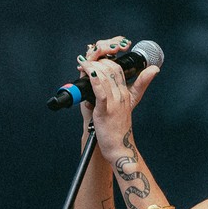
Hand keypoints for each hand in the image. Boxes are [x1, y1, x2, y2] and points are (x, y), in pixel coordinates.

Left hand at [77, 35, 159, 154]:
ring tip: (82, 63)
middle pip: (112, 69)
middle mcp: (121, 96)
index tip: (93, 61)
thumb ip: (113, 99)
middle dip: (98, 60)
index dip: (106, 61)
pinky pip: (101, 91)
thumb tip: (108, 86)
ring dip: (92, 66)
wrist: (120, 148)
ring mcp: (114, 103)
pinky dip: (94, 79)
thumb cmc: (117, 131)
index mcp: (125, 94)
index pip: (118, 69)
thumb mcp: (123, 110)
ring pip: (106, 76)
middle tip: (85, 61)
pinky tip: (87, 72)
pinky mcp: (105, 111)